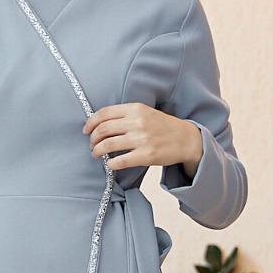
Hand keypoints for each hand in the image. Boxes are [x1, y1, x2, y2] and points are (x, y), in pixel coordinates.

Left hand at [82, 104, 200, 176]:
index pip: (104, 113)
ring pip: (108, 144)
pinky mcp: (146, 155)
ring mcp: (142, 139)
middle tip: (91, 144)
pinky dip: (110, 163)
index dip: (91, 122)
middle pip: (103, 129)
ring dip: (97, 150)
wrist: (185, 139)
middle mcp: (137, 122)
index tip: (86, 130)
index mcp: (136, 109)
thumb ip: (126, 115)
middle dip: (92, 138)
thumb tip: (100, 123)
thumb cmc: (162, 126)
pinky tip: (109, 164)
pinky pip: (120, 161)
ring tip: (96, 154)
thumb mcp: (145, 112)